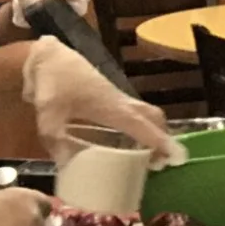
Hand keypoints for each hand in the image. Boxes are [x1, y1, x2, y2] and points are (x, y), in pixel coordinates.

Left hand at [21, 38, 182, 164]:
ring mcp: (116, 98)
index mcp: (111, 106)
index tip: (178, 157)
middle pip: (154, 117)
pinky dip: (139, 127)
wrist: (47, 58)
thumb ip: (56, 142)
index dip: (160, 142)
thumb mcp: (48, 116)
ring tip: (151, 158)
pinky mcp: (109, 97)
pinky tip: (128, 144)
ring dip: (153, 132)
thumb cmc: (52, 84)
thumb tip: (65, 167)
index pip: (142, 125)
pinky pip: (133, 113)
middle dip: (163, 138)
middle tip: (163, 161)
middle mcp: (120, 102)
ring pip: (145, 114)